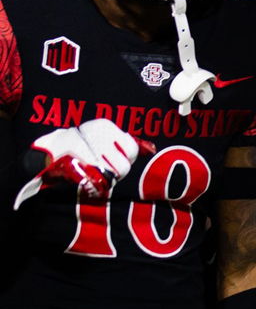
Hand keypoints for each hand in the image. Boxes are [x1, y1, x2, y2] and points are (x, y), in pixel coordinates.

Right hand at [15, 119, 154, 208]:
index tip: (120, 160)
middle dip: (120, 172)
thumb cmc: (85, 143)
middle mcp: (98, 134)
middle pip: (124, 165)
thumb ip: (125, 142)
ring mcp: (86, 148)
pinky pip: (97, 179)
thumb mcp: (104, 136)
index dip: (128, 159)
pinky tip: (91, 178)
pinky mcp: (77, 162)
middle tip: (110, 170)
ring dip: (109, 178)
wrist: (51, 150)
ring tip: (100, 173)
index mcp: (106, 125)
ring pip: (112, 174)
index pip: (132, 149)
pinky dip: (97, 183)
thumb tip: (152, 148)